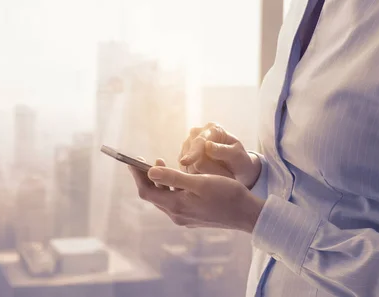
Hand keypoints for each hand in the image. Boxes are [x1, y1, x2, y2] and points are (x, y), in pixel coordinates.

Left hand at [127, 160, 264, 232]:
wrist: (247, 214)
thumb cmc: (226, 194)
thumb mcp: (200, 182)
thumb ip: (173, 177)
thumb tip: (150, 171)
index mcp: (176, 206)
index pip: (147, 191)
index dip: (137, 175)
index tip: (132, 161)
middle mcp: (177, 215)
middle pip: (153, 195)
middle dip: (146, 177)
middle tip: (144, 159)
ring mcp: (185, 218)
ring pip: (164, 198)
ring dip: (159, 181)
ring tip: (162, 163)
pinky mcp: (193, 217)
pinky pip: (174, 201)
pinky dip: (170, 188)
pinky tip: (178, 179)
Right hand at [179, 123, 261, 188]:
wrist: (236, 168)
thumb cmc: (239, 160)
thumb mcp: (238, 155)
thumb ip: (224, 150)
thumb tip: (207, 145)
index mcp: (212, 128)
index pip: (199, 142)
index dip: (193, 152)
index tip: (185, 162)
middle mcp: (196, 134)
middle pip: (192, 157)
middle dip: (207, 170)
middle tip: (225, 174)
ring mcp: (187, 145)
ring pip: (187, 166)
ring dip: (203, 175)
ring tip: (218, 174)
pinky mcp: (182, 157)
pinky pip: (185, 172)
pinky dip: (196, 177)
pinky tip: (207, 175)